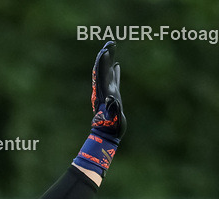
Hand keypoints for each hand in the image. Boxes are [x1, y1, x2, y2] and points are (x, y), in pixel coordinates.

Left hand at [74, 41, 124, 177]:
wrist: (107, 136)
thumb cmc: (111, 129)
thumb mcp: (114, 119)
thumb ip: (114, 108)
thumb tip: (112, 100)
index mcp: (104, 93)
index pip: (101, 74)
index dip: (103, 62)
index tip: (105, 50)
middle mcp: (104, 90)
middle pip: (103, 70)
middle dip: (106, 56)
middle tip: (110, 42)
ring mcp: (107, 92)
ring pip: (107, 73)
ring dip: (109, 61)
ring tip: (112, 48)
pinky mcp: (112, 96)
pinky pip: (114, 80)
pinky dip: (115, 72)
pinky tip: (117, 65)